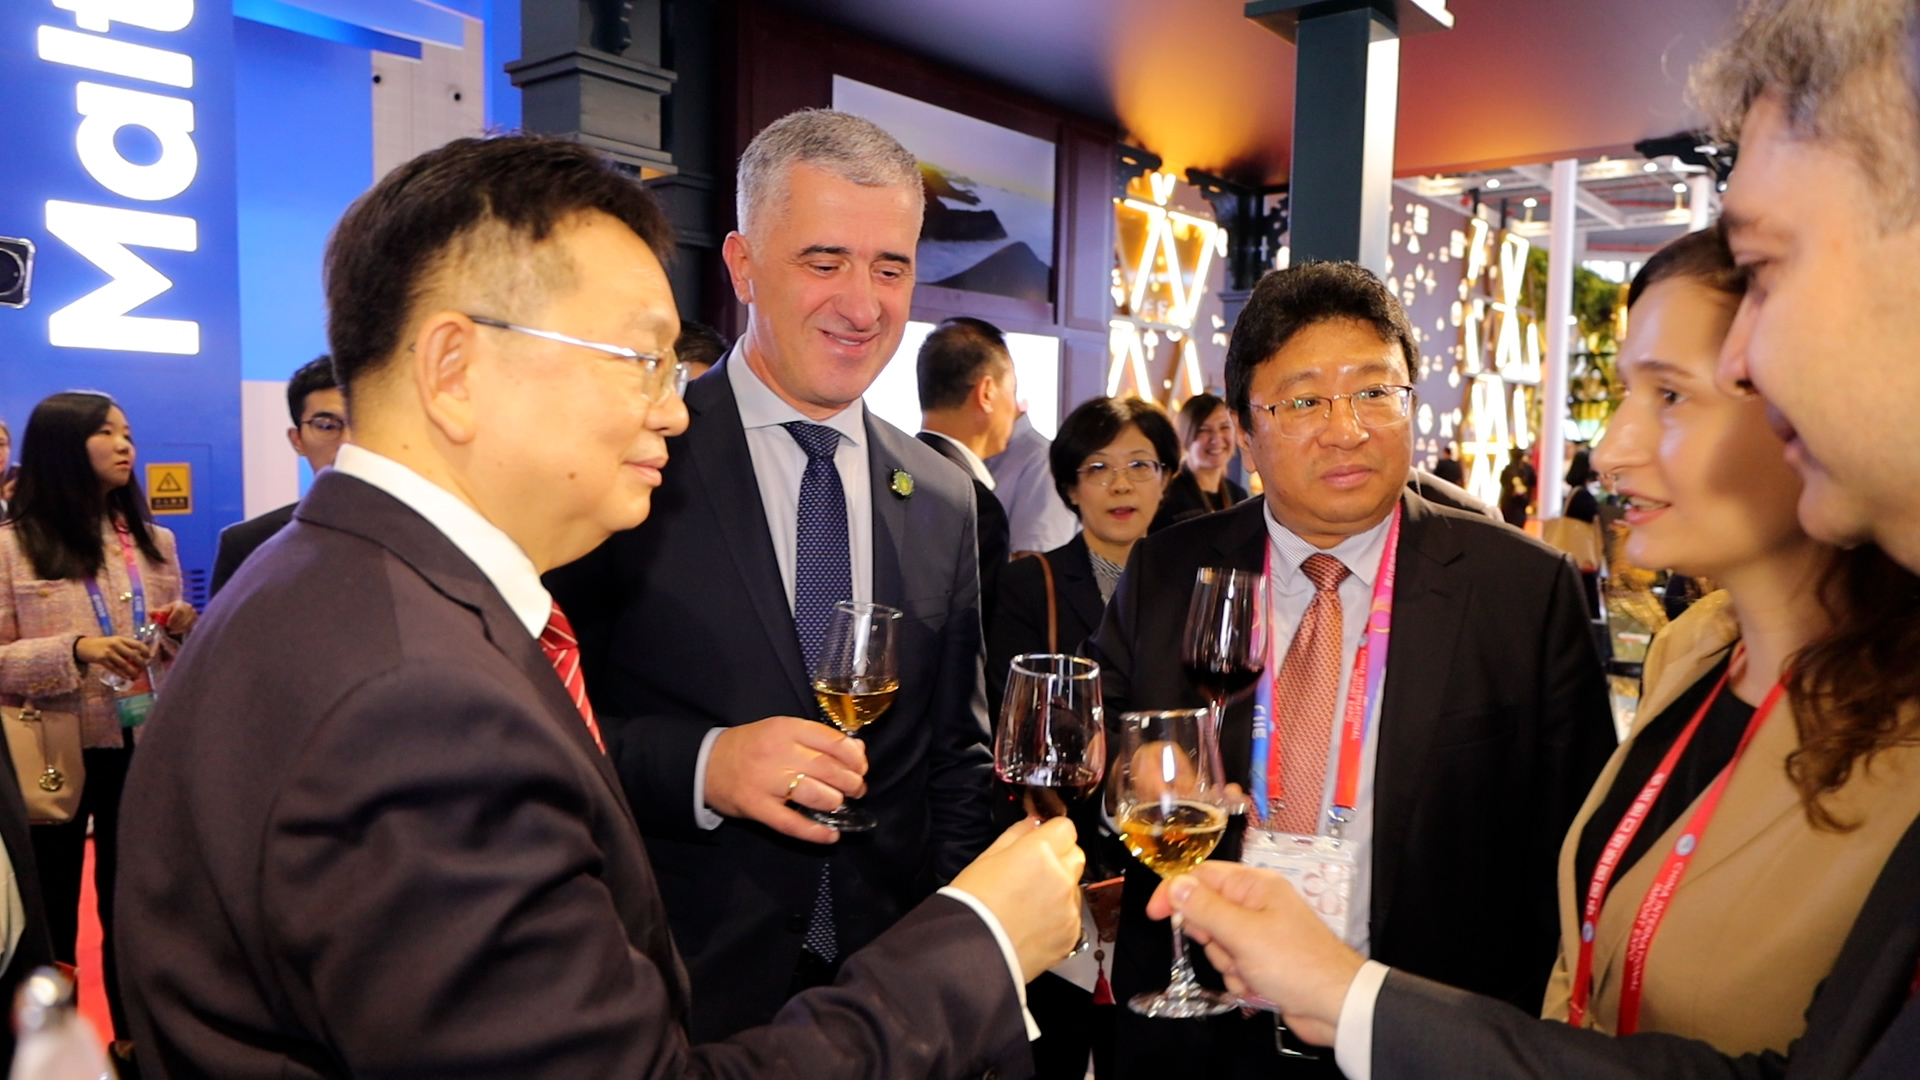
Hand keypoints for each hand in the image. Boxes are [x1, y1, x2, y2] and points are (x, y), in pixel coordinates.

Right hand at [75, 635, 150, 680]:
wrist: (82, 646)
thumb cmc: (102, 644)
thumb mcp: (114, 641)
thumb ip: (125, 646)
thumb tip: (139, 655)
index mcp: (121, 639)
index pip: (137, 644)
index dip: (146, 651)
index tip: (150, 657)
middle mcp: (116, 644)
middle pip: (133, 655)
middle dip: (141, 663)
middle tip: (145, 668)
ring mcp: (108, 652)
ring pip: (125, 664)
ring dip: (133, 671)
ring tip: (137, 676)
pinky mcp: (102, 660)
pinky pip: (115, 669)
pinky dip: (122, 674)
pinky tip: (127, 677)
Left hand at [157, 600, 196, 637]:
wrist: (178, 614)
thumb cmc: (169, 612)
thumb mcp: (162, 611)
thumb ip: (155, 612)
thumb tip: (149, 612)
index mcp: (180, 604)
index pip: (179, 610)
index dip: (173, 618)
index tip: (167, 624)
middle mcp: (189, 608)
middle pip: (183, 618)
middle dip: (174, 624)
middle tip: (168, 628)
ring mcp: (193, 614)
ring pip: (187, 623)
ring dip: (177, 628)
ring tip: (170, 630)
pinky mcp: (195, 620)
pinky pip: (189, 627)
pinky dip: (181, 631)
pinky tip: (174, 631)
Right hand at [705, 716, 867, 843]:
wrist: (706, 762)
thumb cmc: (752, 746)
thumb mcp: (783, 732)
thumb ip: (819, 739)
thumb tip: (857, 751)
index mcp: (786, 728)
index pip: (832, 741)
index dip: (854, 757)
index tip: (861, 767)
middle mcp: (777, 752)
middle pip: (827, 768)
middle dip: (850, 782)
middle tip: (857, 789)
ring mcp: (765, 781)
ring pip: (813, 794)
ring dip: (835, 802)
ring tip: (840, 804)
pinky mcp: (756, 807)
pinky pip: (791, 823)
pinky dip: (815, 832)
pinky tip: (831, 836)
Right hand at [950, 817, 1085, 980]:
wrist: (970, 952)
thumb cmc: (971, 906)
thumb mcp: (986, 858)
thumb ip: (1015, 836)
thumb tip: (1032, 825)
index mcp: (1040, 852)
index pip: (1066, 828)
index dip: (1052, 833)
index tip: (1043, 841)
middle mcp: (1061, 877)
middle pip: (1075, 855)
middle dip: (1059, 859)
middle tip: (1033, 873)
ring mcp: (1069, 908)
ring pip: (1074, 887)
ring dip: (1059, 890)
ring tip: (1028, 905)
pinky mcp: (1071, 934)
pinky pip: (1072, 916)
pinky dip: (1058, 918)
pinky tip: (1032, 924)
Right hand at [1146, 862, 1364, 1045]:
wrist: (1335, 1005)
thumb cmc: (1297, 963)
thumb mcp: (1243, 934)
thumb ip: (1205, 909)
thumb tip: (1175, 886)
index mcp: (1255, 886)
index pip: (1202, 877)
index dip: (1176, 892)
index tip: (1156, 913)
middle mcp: (1257, 905)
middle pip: (1207, 913)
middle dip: (1211, 938)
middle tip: (1229, 949)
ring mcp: (1260, 934)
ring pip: (1218, 944)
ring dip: (1227, 963)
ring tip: (1252, 971)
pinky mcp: (1263, 961)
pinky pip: (1233, 965)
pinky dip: (1240, 978)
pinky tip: (1260, 985)